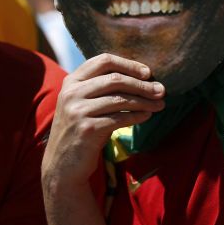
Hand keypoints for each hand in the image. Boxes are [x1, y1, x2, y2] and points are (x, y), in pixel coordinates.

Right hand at [41, 53, 164, 187]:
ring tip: (160, 104)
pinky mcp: (87, 129)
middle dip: (142, 84)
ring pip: (120, 99)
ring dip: (144, 101)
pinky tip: (147, 116)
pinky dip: (137, 116)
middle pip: (115, 79)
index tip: (148, 73)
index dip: (128, 64)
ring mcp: (77, 111)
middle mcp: (72, 92)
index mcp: (71, 81)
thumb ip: (100, 88)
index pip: (103, 61)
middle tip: (161, 90)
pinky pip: (120, 118)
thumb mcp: (82, 103)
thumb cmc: (80, 129)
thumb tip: (141, 78)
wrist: (62, 163)